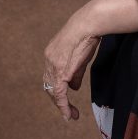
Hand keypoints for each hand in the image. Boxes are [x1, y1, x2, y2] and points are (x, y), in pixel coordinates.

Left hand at [43, 7, 100, 121]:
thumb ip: (75, 73)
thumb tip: (73, 87)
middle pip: (49, 85)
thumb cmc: (87, 34)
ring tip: (71, 114)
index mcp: (52, 54)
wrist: (89, 23)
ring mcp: (53, 65)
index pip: (51, 76)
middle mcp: (48, 59)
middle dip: (58, 100)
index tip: (64, 101)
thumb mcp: (80, 55)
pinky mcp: (60, 70)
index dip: (56, 90)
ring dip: (61, 105)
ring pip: (53, 91)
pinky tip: (68, 113)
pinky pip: (59, 93)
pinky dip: (63, 105)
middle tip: (68, 111)